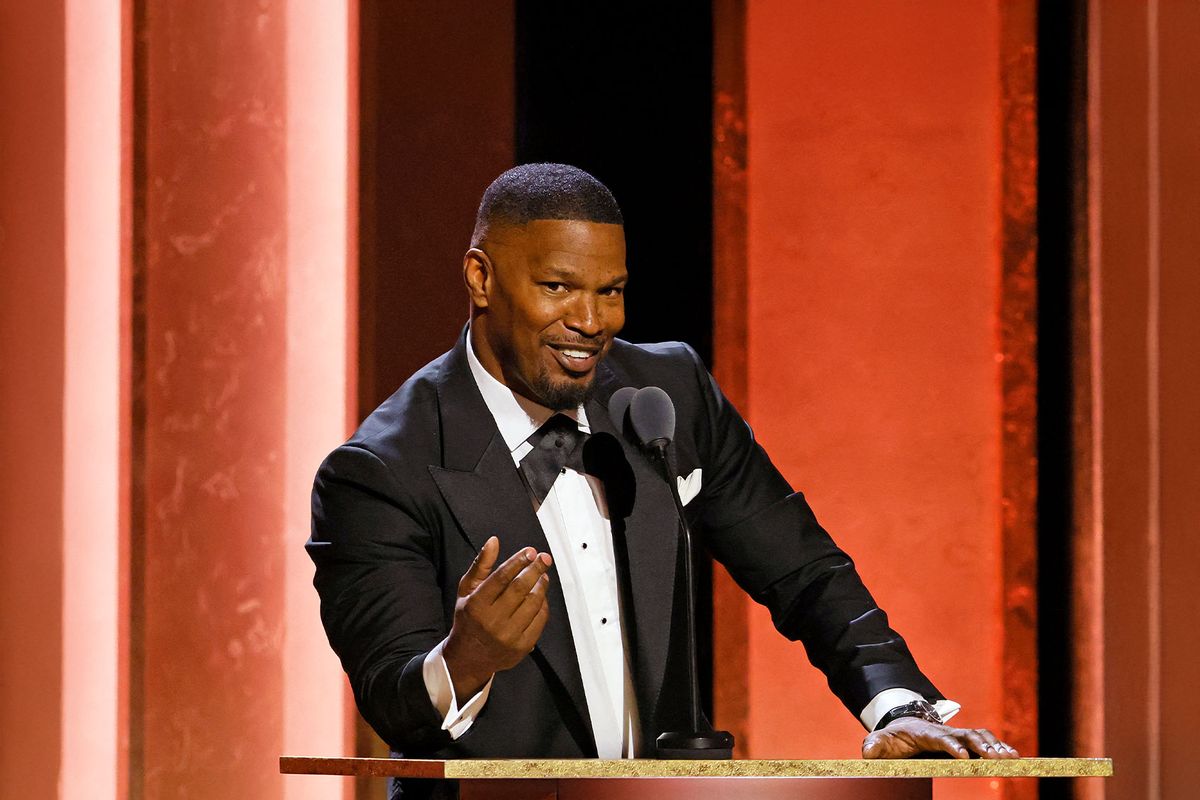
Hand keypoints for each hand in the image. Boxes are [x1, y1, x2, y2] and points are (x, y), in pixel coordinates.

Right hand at [442, 536, 551, 698]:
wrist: (469, 657)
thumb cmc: (469, 618)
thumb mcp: (467, 590)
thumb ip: (481, 565)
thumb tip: (493, 541)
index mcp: (476, 605)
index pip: (501, 577)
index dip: (518, 561)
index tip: (530, 551)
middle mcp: (492, 621)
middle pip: (520, 588)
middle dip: (536, 569)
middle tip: (544, 558)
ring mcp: (508, 636)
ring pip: (533, 603)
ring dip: (541, 585)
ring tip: (542, 575)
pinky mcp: (521, 646)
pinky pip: (540, 620)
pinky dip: (543, 605)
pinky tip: (541, 595)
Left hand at [862, 717, 1018, 759]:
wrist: (903, 725)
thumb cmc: (893, 737)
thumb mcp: (880, 740)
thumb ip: (874, 745)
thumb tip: (868, 752)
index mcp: (925, 733)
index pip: (940, 738)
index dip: (951, 746)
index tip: (963, 757)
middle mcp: (944, 731)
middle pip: (966, 735)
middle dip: (981, 745)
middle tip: (996, 758)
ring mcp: (956, 735)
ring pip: (979, 735)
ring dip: (995, 745)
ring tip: (1011, 757)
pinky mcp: (964, 740)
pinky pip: (984, 740)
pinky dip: (999, 745)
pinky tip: (1013, 756)